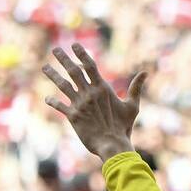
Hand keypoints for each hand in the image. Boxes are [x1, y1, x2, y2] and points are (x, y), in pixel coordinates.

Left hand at [44, 44, 150, 160]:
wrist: (112, 145)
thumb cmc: (124, 127)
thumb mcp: (132, 106)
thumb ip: (136, 88)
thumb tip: (145, 72)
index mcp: (103, 88)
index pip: (90, 66)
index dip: (81, 54)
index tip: (74, 45)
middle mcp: (89, 93)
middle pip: (74, 71)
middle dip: (64, 59)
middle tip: (55, 50)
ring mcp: (80, 104)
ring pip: (63, 85)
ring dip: (53, 75)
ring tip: (45, 68)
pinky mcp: (73, 116)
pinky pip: (59, 106)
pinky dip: (53, 101)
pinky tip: (47, 98)